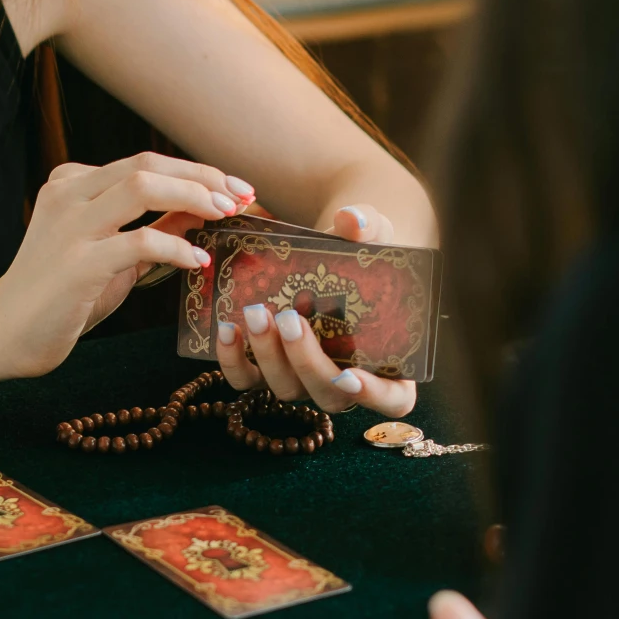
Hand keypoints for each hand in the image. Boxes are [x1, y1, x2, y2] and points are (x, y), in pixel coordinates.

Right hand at [0, 152, 252, 378]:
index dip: (195, 171)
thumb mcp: (109, 256)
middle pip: (147, 165)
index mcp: (70, 185)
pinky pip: (138, 242)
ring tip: (225, 215)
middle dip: (203, 176)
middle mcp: (67, 195)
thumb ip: (149, 230)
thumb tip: (200, 213)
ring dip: (193, 196)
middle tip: (241, 196)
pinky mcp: (77, 264)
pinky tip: (197, 262)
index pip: (143, 163)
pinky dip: (176, 248)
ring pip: (142, 187)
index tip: (233, 188)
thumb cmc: (56, 298)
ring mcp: (70, 227)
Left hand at [213, 204, 419, 418]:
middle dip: (305, 361)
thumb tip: (353, 221)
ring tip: (255, 313)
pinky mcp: (265, 370)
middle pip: (327, 395)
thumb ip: (369, 228)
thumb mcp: (372, 236)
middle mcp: (345, 380)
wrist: (325, 251)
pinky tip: (226, 328)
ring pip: (285, 389)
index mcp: (388, 361)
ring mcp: (303, 379)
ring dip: (267, 356)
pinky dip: (232, 360)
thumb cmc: (361, 253)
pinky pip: (247, 380)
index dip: (374, 394)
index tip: (351, 374)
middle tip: (289, 319)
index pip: (392, 398)